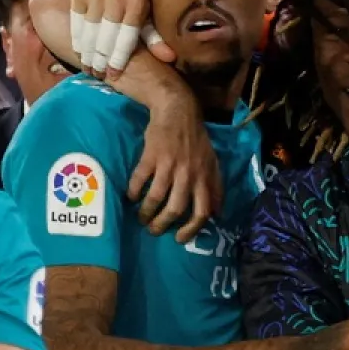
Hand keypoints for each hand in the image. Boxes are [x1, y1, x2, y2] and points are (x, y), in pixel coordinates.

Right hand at [69, 0, 173, 78]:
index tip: (113, 74)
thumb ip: (155, 37)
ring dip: (87, 51)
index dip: (118, 57)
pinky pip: (77, 20)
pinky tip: (79, 52)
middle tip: (99, 74)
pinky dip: (78, 37)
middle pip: (105, 34)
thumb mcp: (149, 16)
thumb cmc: (137, 0)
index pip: (126, 35)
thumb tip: (169, 57)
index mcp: (137, 0)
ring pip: (90, 29)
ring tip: (88, 68)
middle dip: (101, 58)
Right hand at [128, 91, 221, 241]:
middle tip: (154, 231)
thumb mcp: (212, 163)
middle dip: (163, 224)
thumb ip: (215, 187)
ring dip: (146, 212)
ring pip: (157, 197)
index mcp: (205, 178)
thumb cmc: (196, 140)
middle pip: (177, 208)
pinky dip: (133, 191)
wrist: (179, 111)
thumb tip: (218, 213)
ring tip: (141, 218)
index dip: (192, 229)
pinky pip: (140, 179)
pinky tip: (130, 197)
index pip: (203, 211)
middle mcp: (189, 174)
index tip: (179, 238)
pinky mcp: (152, 156)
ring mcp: (170, 165)